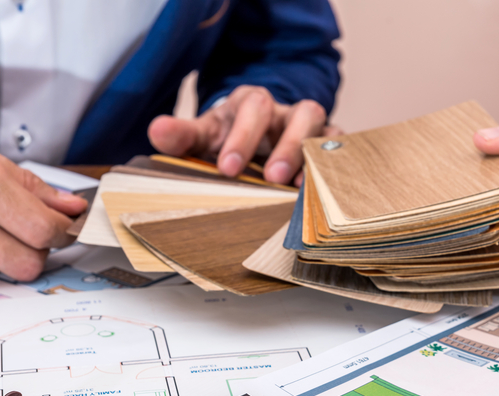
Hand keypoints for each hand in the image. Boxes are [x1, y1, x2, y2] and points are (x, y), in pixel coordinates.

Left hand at [147, 85, 339, 184]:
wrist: (261, 136)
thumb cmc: (233, 138)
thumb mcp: (207, 135)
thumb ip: (183, 136)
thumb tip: (156, 131)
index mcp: (252, 104)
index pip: (251, 109)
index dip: (242, 138)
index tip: (228, 168)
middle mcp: (286, 112)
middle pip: (296, 115)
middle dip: (286, 146)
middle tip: (271, 178)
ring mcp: (313, 128)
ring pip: (323, 130)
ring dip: (311, 158)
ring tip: (298, 186)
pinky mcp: (331, 144)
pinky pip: (341, 150)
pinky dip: (335, 167)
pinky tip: (324, 189)